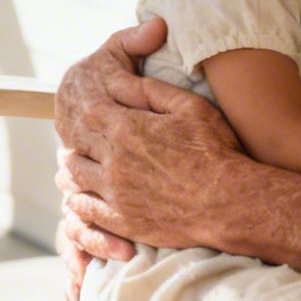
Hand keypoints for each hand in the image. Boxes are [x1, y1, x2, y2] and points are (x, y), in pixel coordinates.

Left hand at [53, 17, 247, 268]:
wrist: (227, 203)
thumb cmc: (215, 152)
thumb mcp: (191, 107)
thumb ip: (155, 91)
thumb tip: (130, 80)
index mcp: (128, 129)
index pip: (89, 111)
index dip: (86, 106)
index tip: (88, 105)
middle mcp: (114, 161)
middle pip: (78, 142)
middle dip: (78, 134)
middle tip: (78, 131)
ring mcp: (115, 194)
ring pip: (75, 175)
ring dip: (73, 165)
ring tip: (76, 160)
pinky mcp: (122, 220)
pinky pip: (85, 209)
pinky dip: (78, 199)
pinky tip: (80, 195)